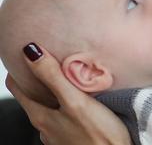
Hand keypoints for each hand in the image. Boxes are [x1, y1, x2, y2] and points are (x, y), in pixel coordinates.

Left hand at [6, 43, 130, 144]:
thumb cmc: (98, 135)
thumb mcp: (75, 101)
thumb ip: (53, 77)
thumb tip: (32, 52)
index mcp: (40, 117)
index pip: (17, 87)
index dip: (19, 69)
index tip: (28, 51)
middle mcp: (45, 128)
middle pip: (34, 97)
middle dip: (39, 79)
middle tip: (51, 60)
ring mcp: (59, 135)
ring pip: (51, 107)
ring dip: (56, 92)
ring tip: (69, 77)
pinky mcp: (74, 138)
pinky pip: (65, 117)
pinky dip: (68, 105)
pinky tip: (82, 101)